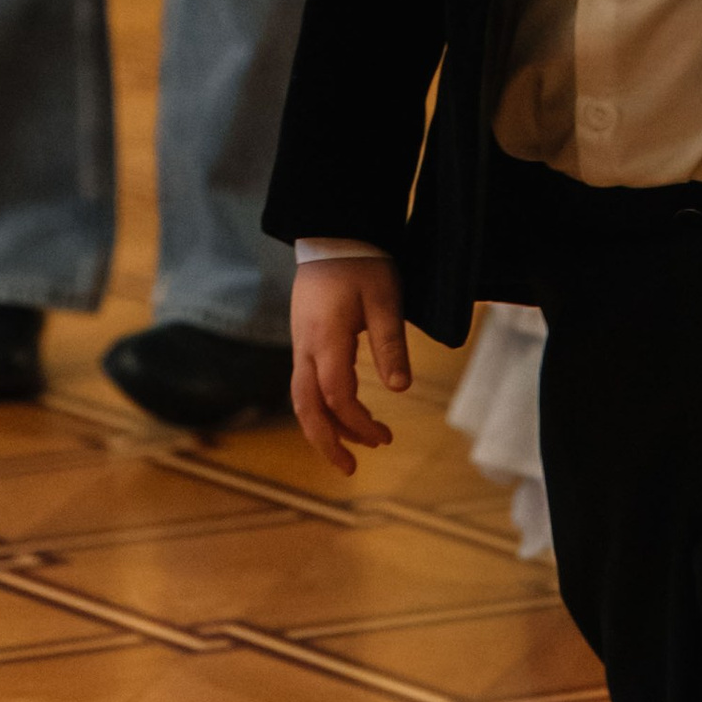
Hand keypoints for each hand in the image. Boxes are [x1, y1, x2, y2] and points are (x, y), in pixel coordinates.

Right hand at [290, 252, 410, 475]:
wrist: (332, 233)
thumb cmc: (363, 264)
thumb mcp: (386, 300)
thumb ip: (390, 345)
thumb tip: (400, 389)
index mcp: (326, 340)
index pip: (336, 397)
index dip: (358, 425)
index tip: (384, 439)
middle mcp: (306, 347)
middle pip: (305, 407)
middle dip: (325, 442)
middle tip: (351, 468)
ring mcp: (301, 343)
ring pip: (302, 397)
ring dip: (324, 426)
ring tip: (354, 446)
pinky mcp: (304, 338)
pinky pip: (305, 382)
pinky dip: (322, 406)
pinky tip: (344, 413)